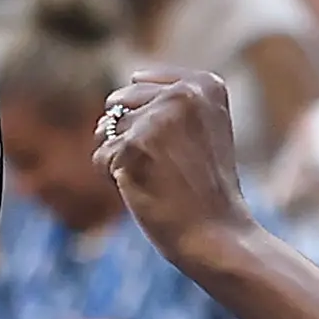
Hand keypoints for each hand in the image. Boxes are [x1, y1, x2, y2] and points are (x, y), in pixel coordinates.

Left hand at [95, 69, 258, 271]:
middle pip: (122, 104)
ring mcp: (158, 117)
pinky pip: (101, 156)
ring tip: (159, 180)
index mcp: (205, 84)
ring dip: (122, 159)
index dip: (145, 122)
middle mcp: (183, 92)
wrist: (216, 235)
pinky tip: (146, 191)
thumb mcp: (202, 132)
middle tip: (168, 169)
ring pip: (108, 130)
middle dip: (131, 138)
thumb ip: (169, 105)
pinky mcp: (134, 145)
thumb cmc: (205, 191)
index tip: (175, 150)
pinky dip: (114, 178)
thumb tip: (112, 100)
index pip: (140, 83)